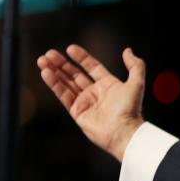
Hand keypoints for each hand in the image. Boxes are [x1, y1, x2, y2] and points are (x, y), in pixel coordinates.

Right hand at [37, 45, 145, 161]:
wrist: (123, 132)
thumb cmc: (131, 109)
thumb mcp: (137, 83)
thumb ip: (135, 65)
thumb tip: (127, 50)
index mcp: (108, 84)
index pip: (92, 67)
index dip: (81, 57)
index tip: (70, 48)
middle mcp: (95, 92)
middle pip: (75, 74)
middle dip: (62, 63)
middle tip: (49, 53)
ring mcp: (85, 102)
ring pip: (66, 83)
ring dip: (54, 71)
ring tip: (42, 60)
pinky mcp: (77, 112)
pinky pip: (63, 95)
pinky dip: (54, 84)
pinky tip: (46, 73)